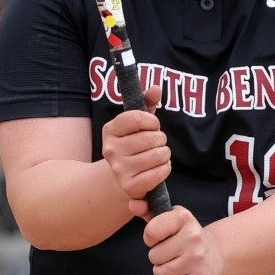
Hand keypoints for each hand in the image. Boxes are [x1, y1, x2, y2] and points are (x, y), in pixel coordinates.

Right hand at [101, 85, 170, 214]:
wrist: (121, 176)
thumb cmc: (134, 144)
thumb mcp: (138, 122)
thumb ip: (146, 103)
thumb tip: (156, 88)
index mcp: (110, 130)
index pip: (138, 118)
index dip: (152, 121)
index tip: (152, 126)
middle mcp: (110, 149)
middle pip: (152, 138)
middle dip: (161, 139)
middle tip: (155, 144)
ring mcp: (119, 169)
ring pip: (158, 155)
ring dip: (164, 154)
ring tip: (157, 155)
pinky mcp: (130, 186)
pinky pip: (159, 173)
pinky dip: (165, 169)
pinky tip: (158, 168)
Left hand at [143, 206, 222, 274]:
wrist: (214, 253)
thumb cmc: (183, 235)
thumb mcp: (169, 219)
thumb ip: (148, 211)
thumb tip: (133, 204)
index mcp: (183, 218)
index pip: (151, 232)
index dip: (150, 238)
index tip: (158, 238)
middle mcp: (193, 236)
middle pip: (154, 256)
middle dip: (157, 257)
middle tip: (168, 254)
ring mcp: (198, 258)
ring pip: (161, 273)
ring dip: (162, 272)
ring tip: (173, 265)